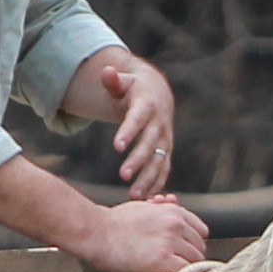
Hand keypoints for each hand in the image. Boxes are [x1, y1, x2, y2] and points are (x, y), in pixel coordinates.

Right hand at [83, 193, 208, 271]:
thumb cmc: (114, 222)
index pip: (200, 230)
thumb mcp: (144, 207)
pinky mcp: (163, 260)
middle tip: (178, 266)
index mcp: (173, 212)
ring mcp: (170, 242)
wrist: (97, 232)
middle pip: (199, 246)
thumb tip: (172, 203)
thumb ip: (162, 209)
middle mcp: (176, 225)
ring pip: (195, 260)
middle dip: (190, 257)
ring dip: (186, 269)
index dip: (193, 243)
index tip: (185, 252)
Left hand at [90, 53, 179, 200]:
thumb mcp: (123, 82)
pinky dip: (157, 184)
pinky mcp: (166, 152)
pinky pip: (163, 170)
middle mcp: (159, 124)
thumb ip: (113, 81)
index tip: (117, 146)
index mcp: (148, 105)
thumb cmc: (133, 89)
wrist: (157, 94)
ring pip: (159, 161)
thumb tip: (106, 72)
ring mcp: (165, 140)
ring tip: (134, 195)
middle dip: (138, 160)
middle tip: (123, 175)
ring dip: (148, 179)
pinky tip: (147, 200)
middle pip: (150, 144)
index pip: (138, 119)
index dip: (129, 132)